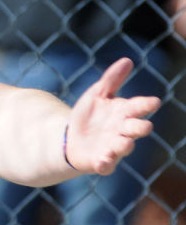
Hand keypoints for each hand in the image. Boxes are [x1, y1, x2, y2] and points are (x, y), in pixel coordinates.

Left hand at [66, 57, 161, 174]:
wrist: (71, 138)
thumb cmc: (89, 115)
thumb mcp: (97, 94)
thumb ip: (112, 79)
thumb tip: (127, 60)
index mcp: (123, 112)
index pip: (138, 107)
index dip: (146, 105)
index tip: (153, 102)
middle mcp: (122, 130)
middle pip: (136, 129)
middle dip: (140, 127)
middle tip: (144, 126)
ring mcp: (113, 147)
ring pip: (124, 147)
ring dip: (124, 145)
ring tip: (122, 142)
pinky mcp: (102, 161)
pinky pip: (107, 165)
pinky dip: (106, 163)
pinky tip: (103, 160)